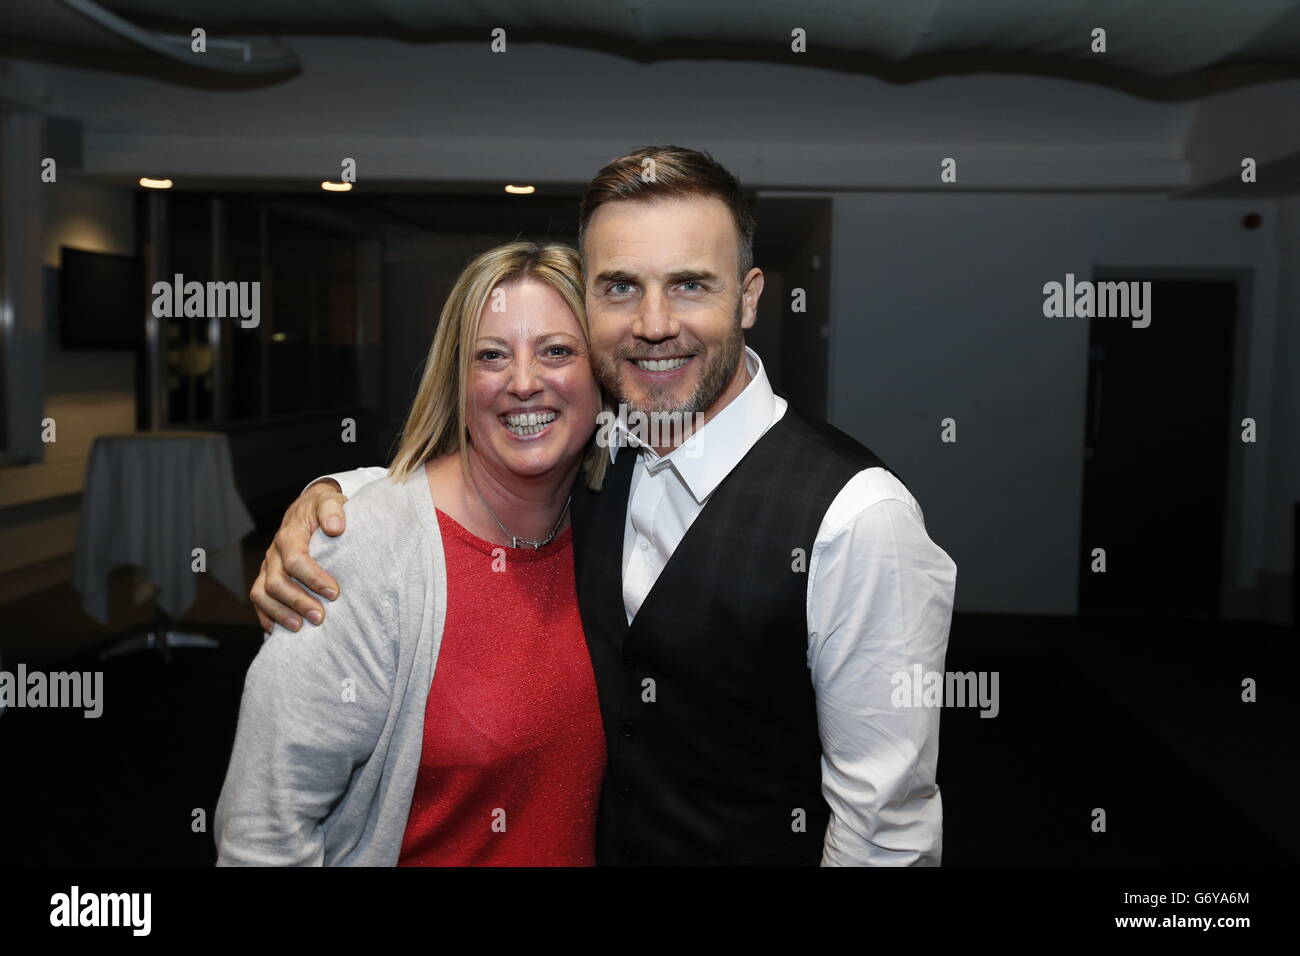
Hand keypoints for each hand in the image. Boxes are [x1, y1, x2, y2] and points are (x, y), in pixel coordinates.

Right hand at [250, 480, 347, 632]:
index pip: (295, 559)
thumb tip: (336, 527)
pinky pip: (258, 601)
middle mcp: (274, 552)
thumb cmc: (324, 509)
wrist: (310, 508)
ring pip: (262, 594)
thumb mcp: (331, 501)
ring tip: (300, 628)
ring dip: (279, 613)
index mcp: (290, 534)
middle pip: (276, 582)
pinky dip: (267, 617)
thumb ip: (333, 510)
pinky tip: (280, 632)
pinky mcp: (266, 578)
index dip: (313, 578)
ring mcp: (268, 567)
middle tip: (320, 617)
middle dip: (297, 601)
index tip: (334, 593)